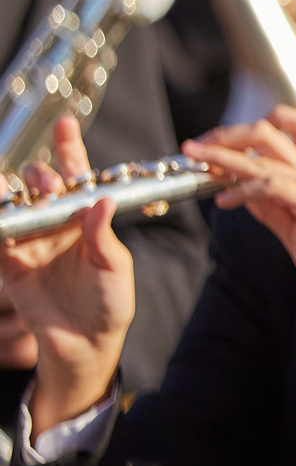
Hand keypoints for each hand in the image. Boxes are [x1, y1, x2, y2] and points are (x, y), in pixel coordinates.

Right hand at [0, 116, 133, 432]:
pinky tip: (1, 210)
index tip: (65, 124)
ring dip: (11, 193)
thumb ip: (103, 236)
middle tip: (49, 186)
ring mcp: (31, 241)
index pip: (77, 177)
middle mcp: (57, 224)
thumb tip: (101, 202)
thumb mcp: (115, 268)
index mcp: (87, 219)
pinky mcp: (10, 262)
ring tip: (15, 190)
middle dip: (43, 177)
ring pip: (15, 205)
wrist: (86, 342)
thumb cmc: (110, 302)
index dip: (69, 150)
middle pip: (41, 185)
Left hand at [183, 108, 295, 335]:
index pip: (275, 140)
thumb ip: (273, 213)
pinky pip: (270, 185)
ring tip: (197, 157)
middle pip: (266, 131)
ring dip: (224, 153)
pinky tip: (224, 201)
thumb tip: (244, 197)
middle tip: (196, 146)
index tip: (208, 154)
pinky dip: (242, 189)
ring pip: (263, 151)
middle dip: (226, 134)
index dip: (238, 141)